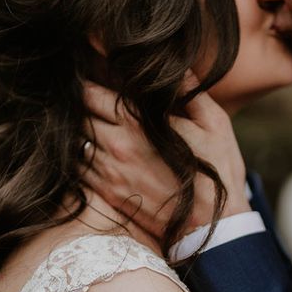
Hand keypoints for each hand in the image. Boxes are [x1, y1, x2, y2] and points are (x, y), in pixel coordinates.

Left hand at [82, 82, 250, 240]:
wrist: (213, 226)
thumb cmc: (217, 170)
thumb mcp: (214, 122)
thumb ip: (189, 91)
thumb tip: (176, 65)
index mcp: (138, 123)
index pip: (92, 94)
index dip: (88, 83)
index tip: (92, 78)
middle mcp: (116, 147)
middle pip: (77, 117)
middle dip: (80, 106)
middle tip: (89, 101)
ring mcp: (108, 174)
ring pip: (74, 144)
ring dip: (78, 133)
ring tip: (92, 126)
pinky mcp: (108, 195)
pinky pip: (77, 172)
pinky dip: (80, 159)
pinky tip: (96, 154)